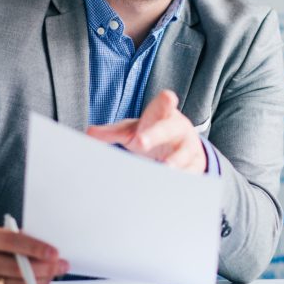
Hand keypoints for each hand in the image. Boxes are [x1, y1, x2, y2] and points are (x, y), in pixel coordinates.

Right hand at [0, 225, 68, 283]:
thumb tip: (53, 254)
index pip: (11, 241)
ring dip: (41, 282)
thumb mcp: (9, 236)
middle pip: (15, 267)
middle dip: (43, 268)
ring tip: (53, 275)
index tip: (54, 253)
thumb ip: (27, 241)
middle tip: (60, 265)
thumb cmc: (1, 249)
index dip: (34, 247)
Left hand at [85, 90, 206, 172]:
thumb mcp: (132, 130)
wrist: (181, 145)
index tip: (168, 97)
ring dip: (174, 162)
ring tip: (164, 169)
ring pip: (183, 154)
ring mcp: (188, 146)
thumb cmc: (152, 132)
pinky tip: (172, 186)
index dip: (165, 102)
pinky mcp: (194, 164)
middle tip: (140, 142)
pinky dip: (183, 179)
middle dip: (155, 135)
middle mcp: (178, 128)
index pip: (164, 105)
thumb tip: (88, 133)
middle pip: (168, 129)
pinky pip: (190, 172)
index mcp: (162, 115)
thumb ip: (111, 132)